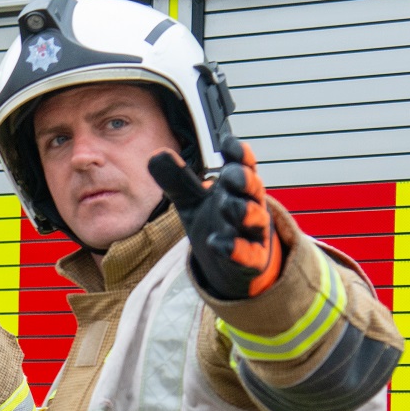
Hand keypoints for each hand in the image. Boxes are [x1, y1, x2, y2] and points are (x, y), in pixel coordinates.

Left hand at [148, 136, 282, 300]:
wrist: (233, 266)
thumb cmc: (217, 225)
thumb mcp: (193, 202)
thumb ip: (177, 180)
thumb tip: (156, 155)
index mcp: (237, 187)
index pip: (242, 165)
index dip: (238, 154)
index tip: (227, 144)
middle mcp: (250, 206)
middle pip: (252, 188)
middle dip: (243, 180)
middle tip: (229, 175)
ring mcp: (253, 233)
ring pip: (254, 218)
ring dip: (243, 211)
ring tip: (227, 205)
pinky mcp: (252, 259)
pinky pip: (246, 254)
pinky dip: (233, 249)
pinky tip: (218, 243)